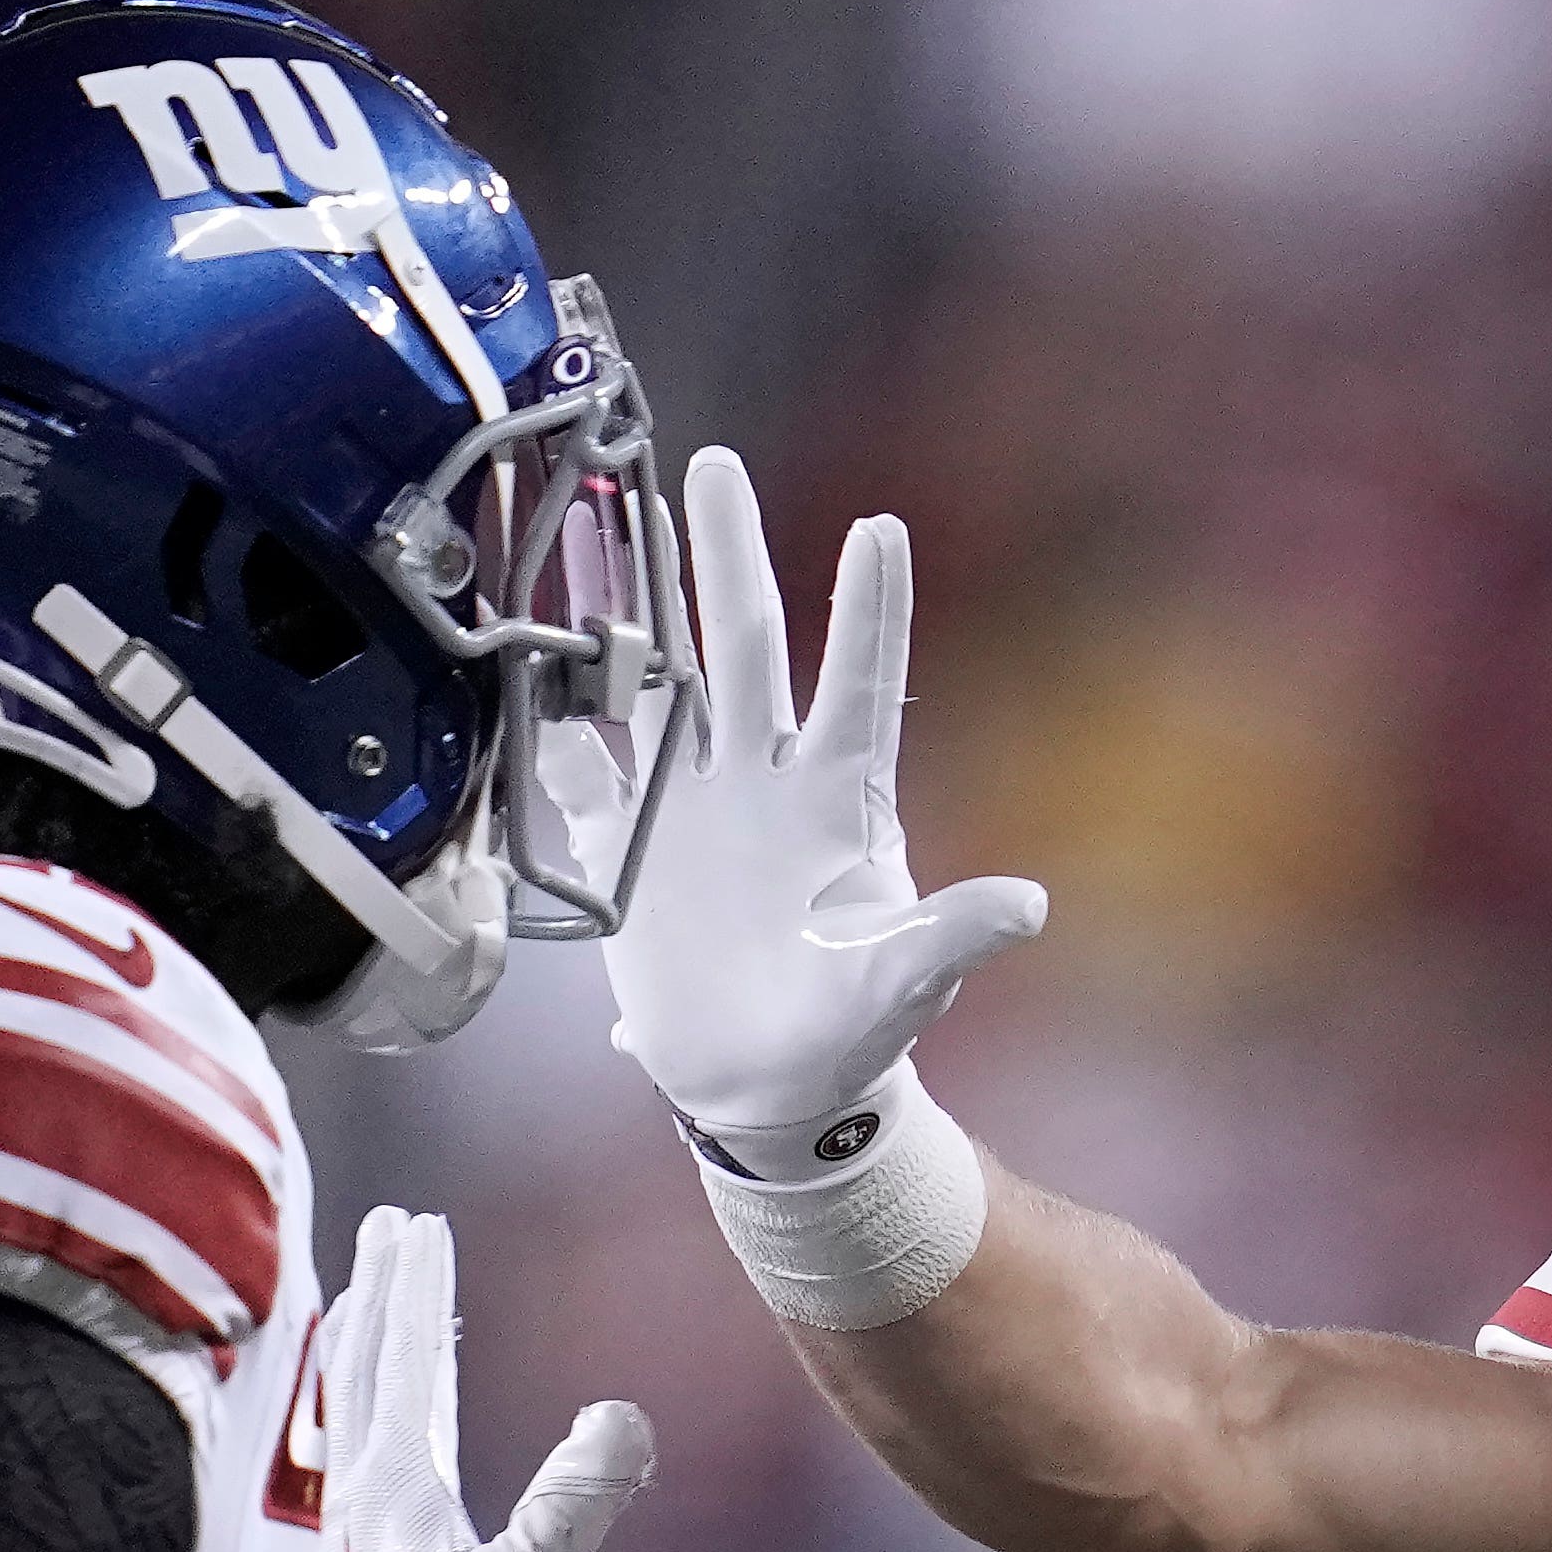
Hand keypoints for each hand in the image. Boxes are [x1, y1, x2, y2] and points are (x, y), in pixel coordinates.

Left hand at [303, 1206, 650, 1551]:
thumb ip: (574, 1501)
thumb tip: (619, 1415)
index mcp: (391, 1493)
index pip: (408, 1365)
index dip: (419, 1291)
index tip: (421, 1225)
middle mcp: (339, 1503)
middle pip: (357, 1372)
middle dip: (376, 1297)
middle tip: (385, 1229)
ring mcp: (317, 1543)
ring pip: (325, 1416)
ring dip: (345, 1352)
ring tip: (350, 1308)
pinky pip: (314, 1468)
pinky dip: (324, 1422)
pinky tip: (328, 1436)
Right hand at [552, 445, 1045, 1168]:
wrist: (765, 1088)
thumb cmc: (851, 1033)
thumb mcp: (903, 986)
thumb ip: (948, 939)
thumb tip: (1027, 907)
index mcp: (837, 803)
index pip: (859, 686)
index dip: (867, 610)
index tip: (880, 527)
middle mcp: (761, 781)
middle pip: (742, 647)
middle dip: (729, 555)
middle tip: (710, 463)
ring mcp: (689, 805)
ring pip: (656, 679)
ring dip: (629, 601)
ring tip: (606, 511)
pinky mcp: (624, 846)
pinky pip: (582, 765)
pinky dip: (555, 715)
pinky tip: (523, 645)